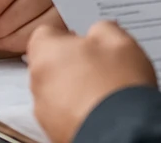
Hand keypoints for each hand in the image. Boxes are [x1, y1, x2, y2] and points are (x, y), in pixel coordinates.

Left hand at [28, 21, 155, 142]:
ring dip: (74, 87)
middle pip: (50, 63)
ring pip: (56, 90)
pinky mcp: (54, 132)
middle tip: (100, 63)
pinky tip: (100, 107)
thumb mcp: (119, 41)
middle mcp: (38, 82)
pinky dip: (78, 109)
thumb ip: (103, 28)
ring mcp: (44, 111)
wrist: (122, 132)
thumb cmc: (117, 85)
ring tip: (104, 89)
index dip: (67, 33)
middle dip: (72, 61)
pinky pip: (64, 113)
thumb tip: (98, 31)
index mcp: (46, 53)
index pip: (45, 33)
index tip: (84, 38)